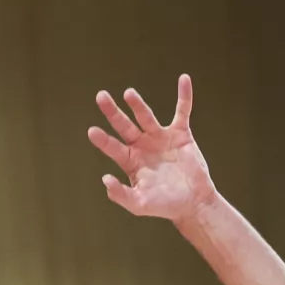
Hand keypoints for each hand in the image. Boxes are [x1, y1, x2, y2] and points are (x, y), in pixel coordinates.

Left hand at [88, 74, 216, 222]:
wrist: (192, 203)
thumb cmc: (163, 205)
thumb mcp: (139, 205)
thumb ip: (121, 195)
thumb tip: (105, 179)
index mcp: (130, 161)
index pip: (112, 147)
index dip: (103, 140)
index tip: (92, 131)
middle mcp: (141, 146)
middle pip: (124, 125)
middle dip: (112, 112)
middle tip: (100, 96)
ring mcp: (160, 138)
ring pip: (146, 116)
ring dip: (138, 104)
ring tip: (128, 94)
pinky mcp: (181, 134)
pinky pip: (182, 111)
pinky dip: (184, 96)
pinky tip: (184, 79)